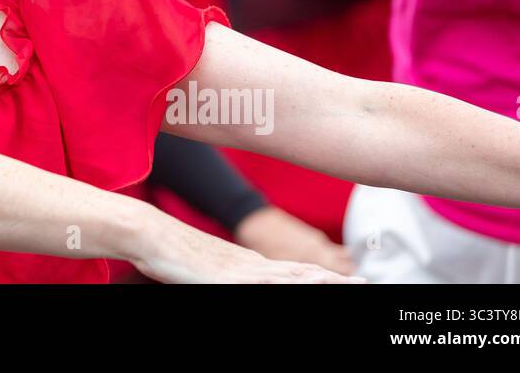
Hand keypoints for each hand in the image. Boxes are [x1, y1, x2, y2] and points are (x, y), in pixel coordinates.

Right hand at [132, 213, 362, 283]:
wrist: (150, 233)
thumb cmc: (169, 253)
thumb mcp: (203, 271)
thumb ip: (222, 276)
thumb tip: (225, 278)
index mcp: (250, 264)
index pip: (297, 273)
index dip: (325, 277)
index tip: (351, 281)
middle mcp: (254, 265)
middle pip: (305, 274)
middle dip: (336, 281)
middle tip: (369, 284)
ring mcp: (245, 270)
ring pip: (296, 278)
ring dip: (326, 282)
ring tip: (356, 286)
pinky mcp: (232, 278)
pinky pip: (270, 284)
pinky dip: (296, 285)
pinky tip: (312, 284)